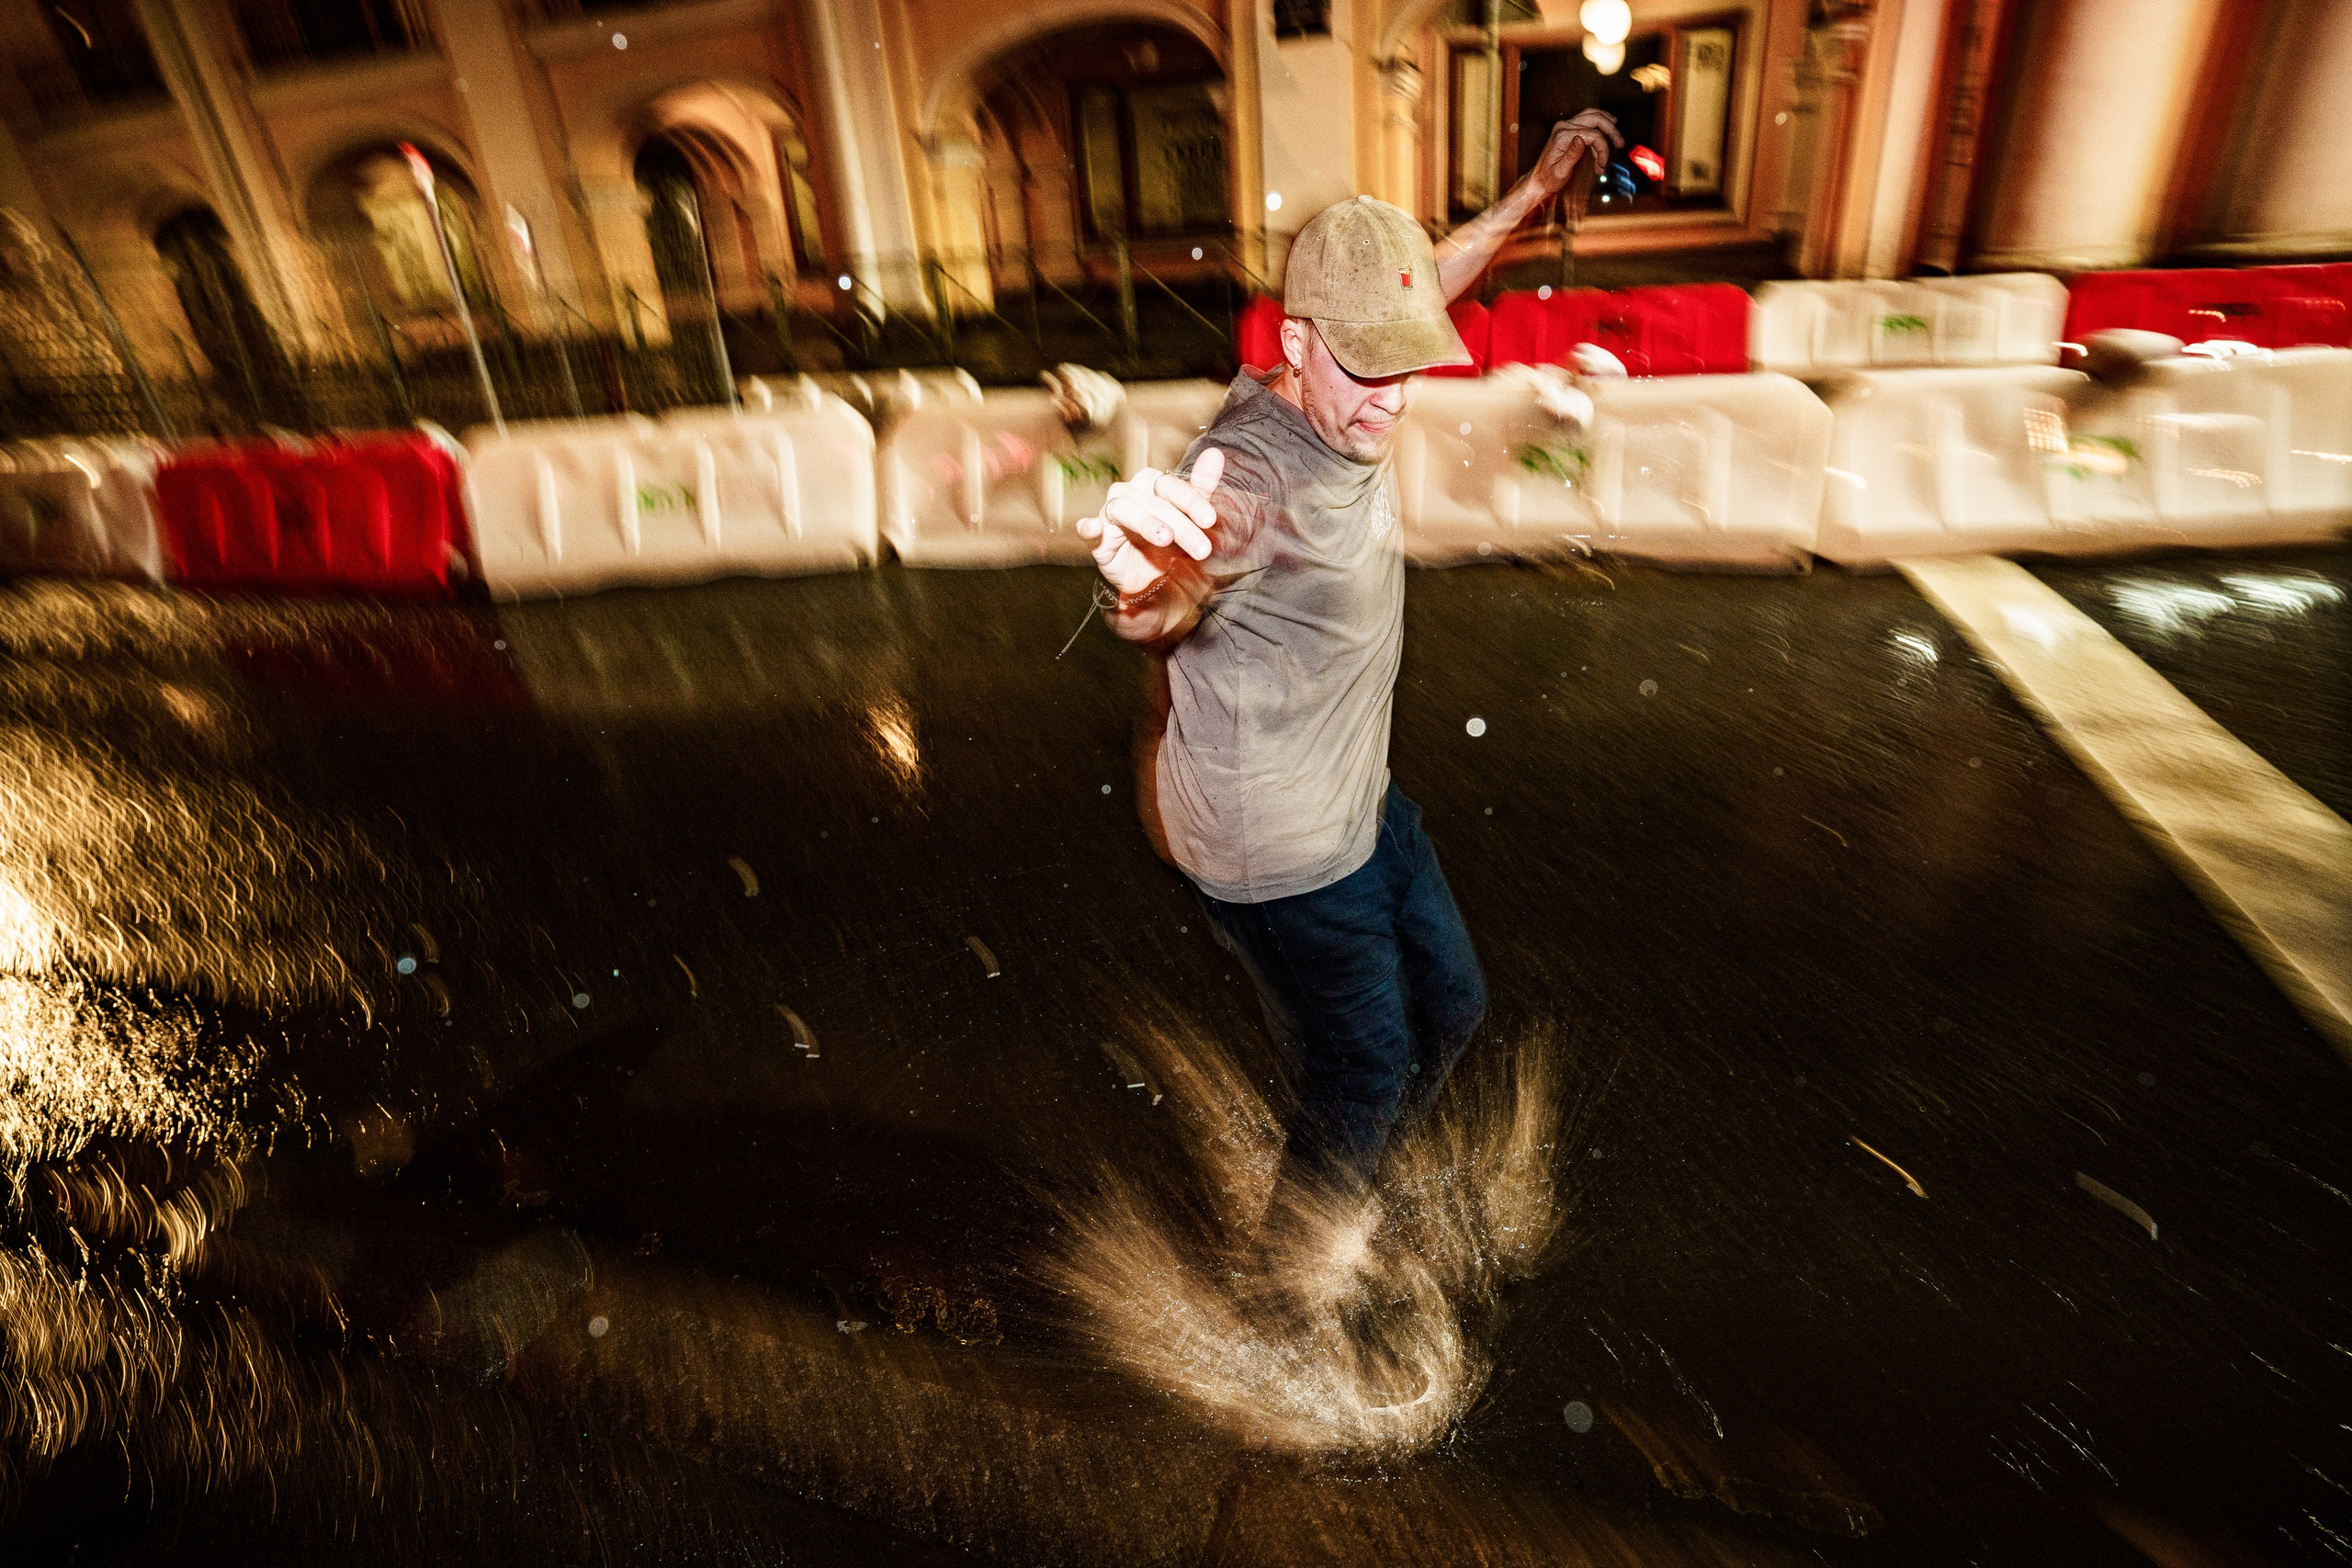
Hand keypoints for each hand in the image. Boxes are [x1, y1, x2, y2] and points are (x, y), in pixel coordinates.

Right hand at [1077, 448, 1225, 598]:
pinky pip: (1090, 529)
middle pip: (1155, 502)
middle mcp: (1130, 493)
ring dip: (1147, 523)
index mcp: (1153, 484)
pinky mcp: (1098, 538)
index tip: (1210, 520)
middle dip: (1180, 525)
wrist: (1150, 582)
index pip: (1172, 486)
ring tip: (1165, 538)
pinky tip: (1094, 528)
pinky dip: (1090, 527)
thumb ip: (1202, 488)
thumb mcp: (1191, 520)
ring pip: (1127, 510)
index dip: (1192, 501)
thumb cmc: (1171, 545)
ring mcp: (1110, 514)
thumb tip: (1216, 454)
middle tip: (1201, 548)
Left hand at [1531, 110, 1622, 199]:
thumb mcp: (1560, 172)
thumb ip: (1571, 155)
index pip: (1593, 134)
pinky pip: (1588, 122)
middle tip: (1620, 144)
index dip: (1603, 149)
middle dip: (1611, 130)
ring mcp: (1565, 125)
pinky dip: (1600, 129)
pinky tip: (1606, 139)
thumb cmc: (1549, 179)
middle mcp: (1563, 126)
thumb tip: (1581, 139)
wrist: (1538, 180)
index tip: (1603, 165)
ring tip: (1617, 137)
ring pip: (1593, 115)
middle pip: (1595, 118)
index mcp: (1562, 136)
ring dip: (1607, 125)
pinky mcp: (1568, 129)